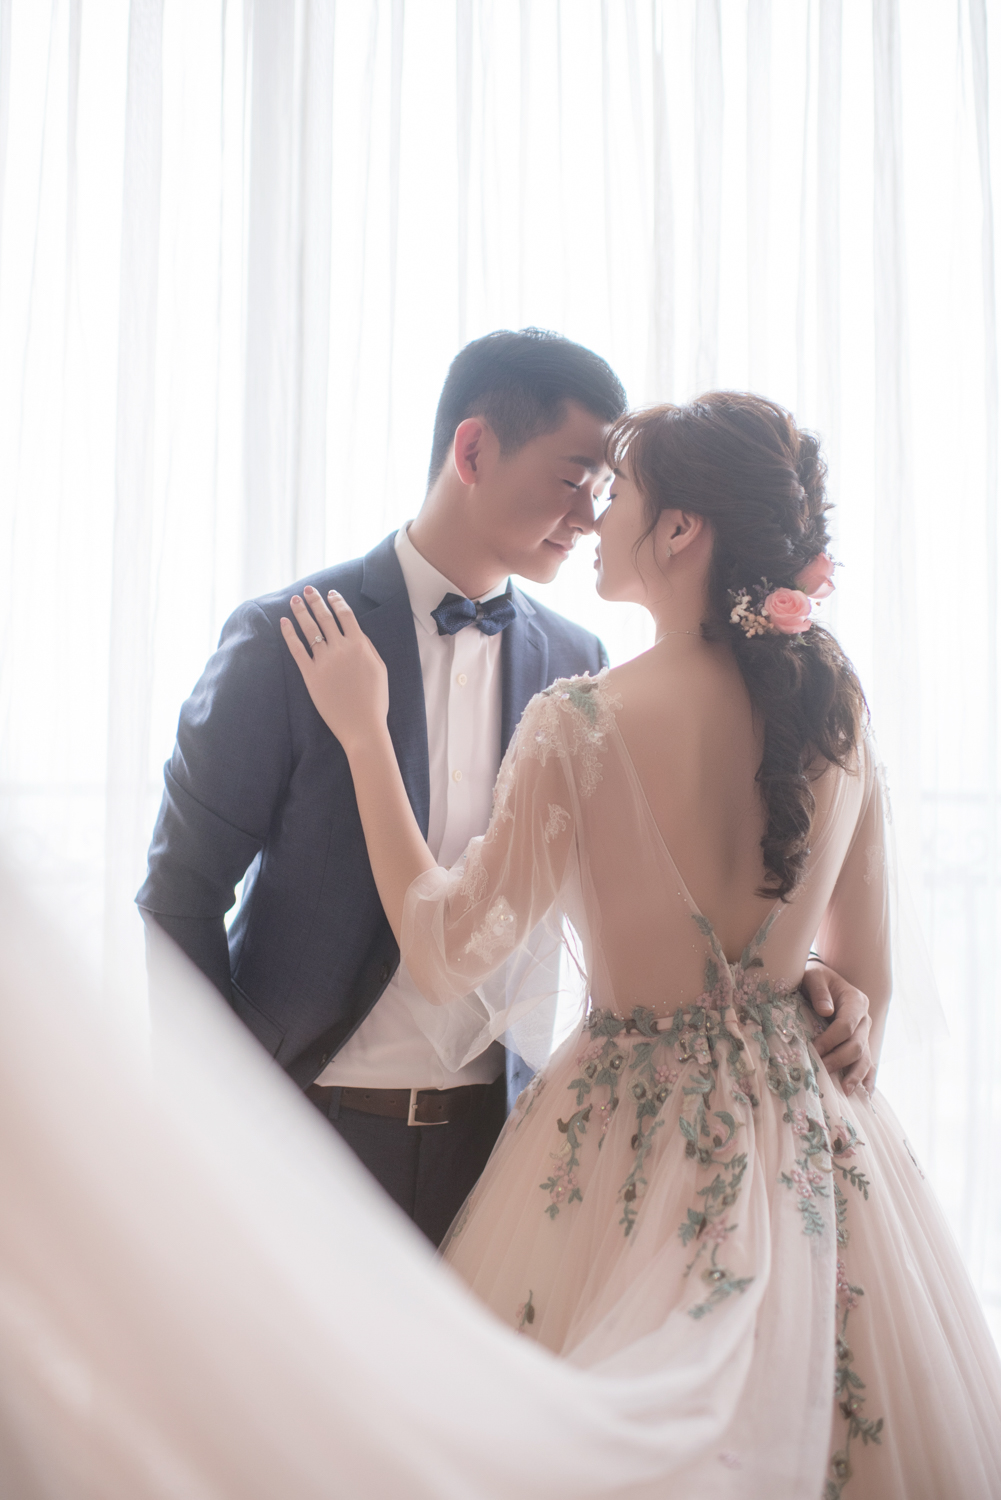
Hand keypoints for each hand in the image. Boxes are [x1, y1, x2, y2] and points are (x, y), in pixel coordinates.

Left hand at [280, 587, 388, 753]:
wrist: (362, 726)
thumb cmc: (375, 700)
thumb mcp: (380, 669)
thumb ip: (368, 647)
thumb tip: (356, 632)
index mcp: (360, 645)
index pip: (346, 615)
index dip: (337, 601)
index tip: (330, 593)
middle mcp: (341, 649)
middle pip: (325, 617)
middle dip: (315, 600)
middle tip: (308, 590)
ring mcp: (324, 661)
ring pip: (310, 630)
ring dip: (301, 612)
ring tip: (294, 600)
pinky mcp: (310, 675)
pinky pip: (297, 650)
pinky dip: (289, 634)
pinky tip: (284, 623)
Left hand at [801, 961, 875, 1095]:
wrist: (822, 981)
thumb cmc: (815, 978)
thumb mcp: (814, 976)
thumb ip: (819, 990)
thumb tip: (826, 1010)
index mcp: (856, 1001)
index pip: (846, 1026)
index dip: (831, 1039)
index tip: (814, 1049)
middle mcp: (864, 1019)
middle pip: (856, 1044)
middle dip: (839, 1059)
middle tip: (822, 1070)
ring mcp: (864, 1033)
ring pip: (864, 1057)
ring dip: (855, 1074)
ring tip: (845, 1090)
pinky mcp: (861, 1043)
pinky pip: (867, 1062)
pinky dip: (867, 1077)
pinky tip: (865, 1093)